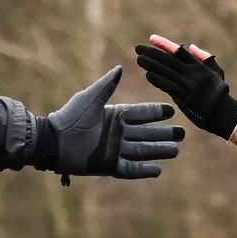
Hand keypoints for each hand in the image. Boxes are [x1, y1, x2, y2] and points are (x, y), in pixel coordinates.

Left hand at [42, 64, 183, 179]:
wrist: (54, 141)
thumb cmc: (70, 117)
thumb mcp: (90, 98)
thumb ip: (107, 85)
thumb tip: (120, 68)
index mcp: (114, 115)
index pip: (140, 114)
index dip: (156, 113)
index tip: (171, 110)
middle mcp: (117, 133)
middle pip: (146, 134)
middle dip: (164, 134)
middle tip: (182, 133)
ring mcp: (114, 150)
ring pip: (143, 151)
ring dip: (159, 151)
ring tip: (176, 150)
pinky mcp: (109, 166)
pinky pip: (131, 168)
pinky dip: (144, 169)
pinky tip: (159, 169)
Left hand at [135, 36, 236, 138]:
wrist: (224, 112)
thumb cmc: (220, 92)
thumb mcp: (217, 72)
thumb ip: (205, 58)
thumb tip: (191, 46)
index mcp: (199, 66)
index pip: (178, 51)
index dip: (165, 44)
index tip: (152, 38)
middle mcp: (192, 73)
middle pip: (169, 60)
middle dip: (152, 53)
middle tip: (138, 48)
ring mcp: (188, 85)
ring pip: (167, 72)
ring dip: (151, 65)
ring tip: (139, 59)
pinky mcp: (185, 97)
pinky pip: (169, 87)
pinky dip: (158, 80)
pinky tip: (148, 75)